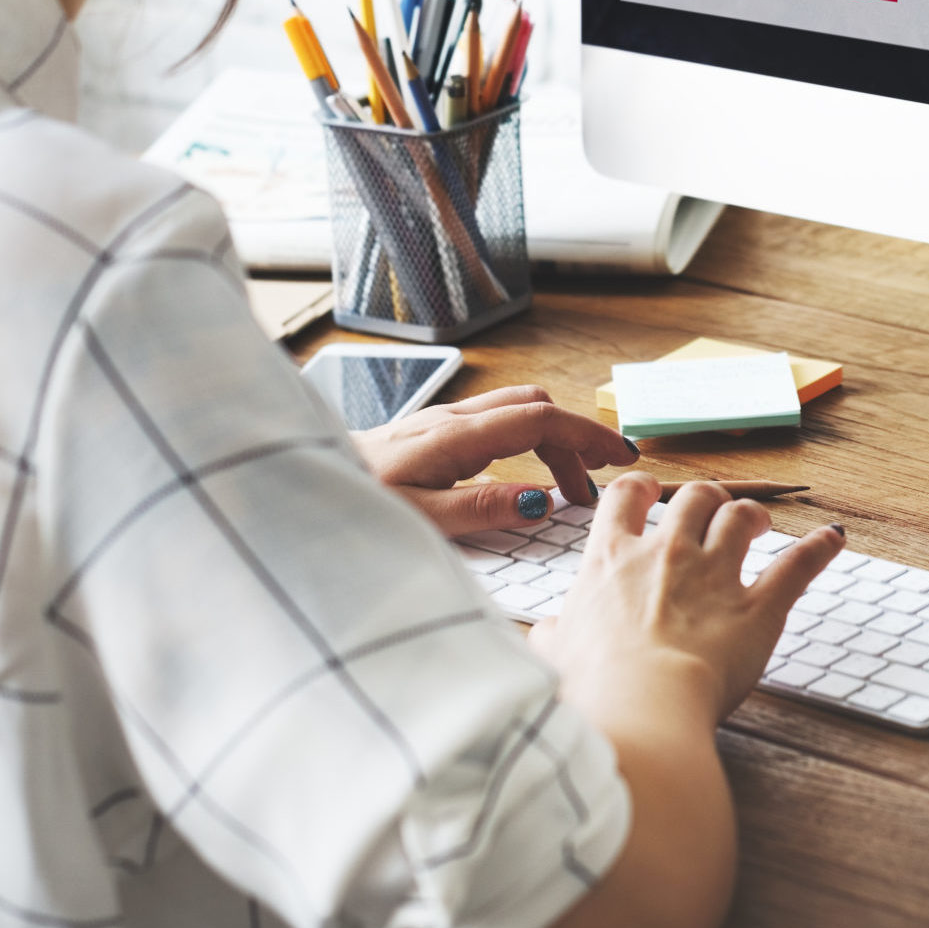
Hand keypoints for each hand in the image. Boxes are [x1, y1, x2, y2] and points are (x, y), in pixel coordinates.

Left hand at [352, 384, 637, 538]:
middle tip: (598, 484)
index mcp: (455, 437)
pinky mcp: (432, 432)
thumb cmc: (356, 504)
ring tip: (568, 489)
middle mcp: (452, 419)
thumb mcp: (420, 519)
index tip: (621, 459)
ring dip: (552, 439)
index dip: (586, 434)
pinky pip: (496, 422)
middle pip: (535, 407)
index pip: (540, 419)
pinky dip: (527, 441)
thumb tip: (540, 501)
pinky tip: (524, 478)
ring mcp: (442, 421)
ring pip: (516, 410)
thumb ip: (480, 509)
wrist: (307, 484)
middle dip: (576, 438)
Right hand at [530, 473, 843, 727]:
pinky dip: (818, 550)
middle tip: (712, 511)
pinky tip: (833, 538)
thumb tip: (545, 636)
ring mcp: (714, 576)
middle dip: (706, 498)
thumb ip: (553, 637)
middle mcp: (665, 553)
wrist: (639, 707)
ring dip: (752, 514)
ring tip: (759, 522)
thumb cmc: (592, 687)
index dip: (642, 489)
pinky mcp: (757, 609)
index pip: (626, 496)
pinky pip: (795, 567)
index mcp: (612, 559)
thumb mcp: (555, 656)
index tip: (650, 493)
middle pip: (693, 497)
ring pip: (740, 517)